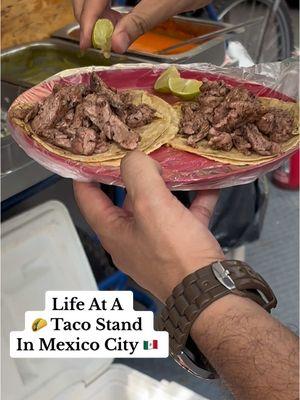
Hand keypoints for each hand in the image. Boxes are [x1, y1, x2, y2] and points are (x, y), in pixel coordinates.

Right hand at [72, 0, 211, 51]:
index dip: (87, 19)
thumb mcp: (166, 3)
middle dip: (87, 16)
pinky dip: (105, 5)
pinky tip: (114, 18)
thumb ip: (139, 22)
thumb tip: (115, 45)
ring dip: (95, 11)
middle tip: (95, 41)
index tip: (87, 44)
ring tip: (107, 31)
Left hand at [74, 151, 222, 301]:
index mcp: (113, 231)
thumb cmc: (175, 253)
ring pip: (157, 207)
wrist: (211, 292)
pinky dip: (193, 200)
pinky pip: (184, 216)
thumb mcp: (150, 206)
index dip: (86, 172)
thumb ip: (138, 173)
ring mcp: (156, 244)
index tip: (92, 152)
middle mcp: (130, 239)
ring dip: (165, 186)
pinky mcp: (181, 247)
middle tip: (141, 151)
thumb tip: (137, 158)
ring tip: (173, 164)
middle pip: (124, 200)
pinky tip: (208, 184)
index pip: (87, 197)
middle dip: (132, 174)